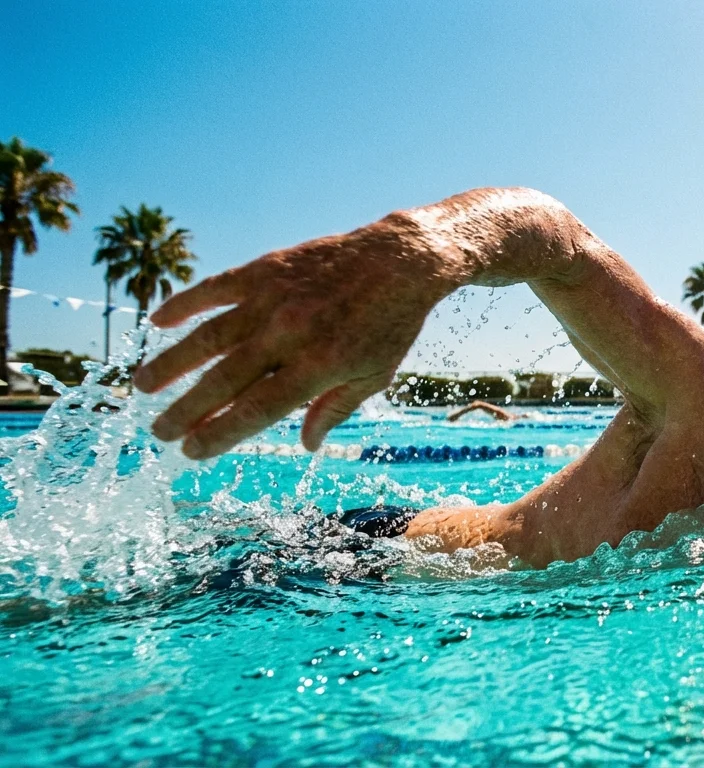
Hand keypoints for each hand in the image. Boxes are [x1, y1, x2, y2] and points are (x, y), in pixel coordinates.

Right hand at [134, 217, 455, 458]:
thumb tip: (305, 446)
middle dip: (187, 410)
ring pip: (208, 336)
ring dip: (171, 363)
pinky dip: (184, 304)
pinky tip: (157, 321)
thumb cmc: (391, 324)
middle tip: (159, 432)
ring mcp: (274, 299)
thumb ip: (334, 409)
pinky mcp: (266, 269)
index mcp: (317, 367)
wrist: (401, 260)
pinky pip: (215, 289)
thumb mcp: (374, 375)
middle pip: (224, 380)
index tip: (192, 451)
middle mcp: (289, 335)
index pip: (256, 410)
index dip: (221, 433)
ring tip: (142, 386)